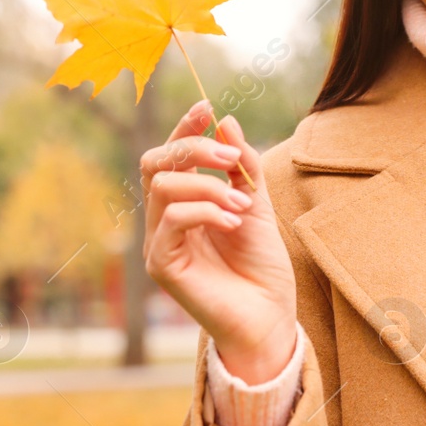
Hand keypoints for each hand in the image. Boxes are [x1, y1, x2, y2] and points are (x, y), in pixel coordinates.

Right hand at [141, 100, 297, 383]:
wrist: (270, 318)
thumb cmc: (261, 267)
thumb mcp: (257, 205)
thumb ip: (242, 167)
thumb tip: (225, 120)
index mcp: (184, 203)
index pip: (170, 155)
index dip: (184, 127)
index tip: (208, 108)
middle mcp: (165, 220)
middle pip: (155, 162)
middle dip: (192, 148)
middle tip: (231, 159)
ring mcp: (160, 242)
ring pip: (164, 186)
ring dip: (209, 187)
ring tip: (242, 208)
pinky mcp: (162, 264)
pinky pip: (172, 219)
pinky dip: (206, 211)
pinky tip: (234, 223)